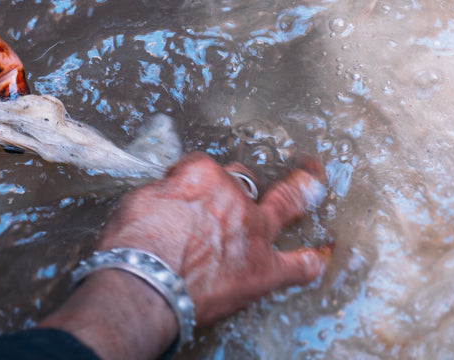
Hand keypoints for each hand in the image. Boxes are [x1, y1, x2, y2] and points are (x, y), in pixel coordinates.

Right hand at [41, 154, 329, 359]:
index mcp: (200, 176)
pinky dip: (312, 261)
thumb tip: (169, 197)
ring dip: (305, 191)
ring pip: (288, 202)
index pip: (203, 168)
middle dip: (249, 178)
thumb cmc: (131, 245)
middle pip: (246, 178)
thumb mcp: (138, 201)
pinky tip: (322, 255)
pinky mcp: (264, 269)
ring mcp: (254, 230)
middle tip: (251, 174)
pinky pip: (299, 264)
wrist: (144, 285)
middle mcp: (233, 195)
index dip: (193, 182)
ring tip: (316, 182)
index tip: (182, 196)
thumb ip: (164, 193)